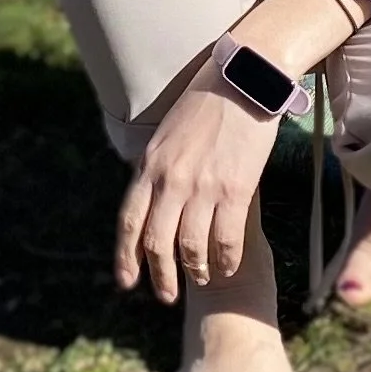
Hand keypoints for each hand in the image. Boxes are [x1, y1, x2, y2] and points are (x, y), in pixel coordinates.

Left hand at [115, 56, 279, 302]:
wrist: (244, 77)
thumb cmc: (210, 97)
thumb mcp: (169, 130)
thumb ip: (160, 165)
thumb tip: (154, 194)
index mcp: (151, 163)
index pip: (129, 220)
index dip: (126, 256)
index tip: (127, 281)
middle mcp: (171, 179)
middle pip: (157, 243)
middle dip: (161, 276)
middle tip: (167, 294)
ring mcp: (203, 186)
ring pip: (191, 247)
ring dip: (196, 269)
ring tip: (203, 276)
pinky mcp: (235, 189)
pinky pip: (226, 240)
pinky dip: (225, 259)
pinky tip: (228, 265)